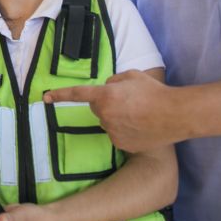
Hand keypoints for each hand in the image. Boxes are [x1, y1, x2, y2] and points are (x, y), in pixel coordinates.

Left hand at [43, 70, 178, 151]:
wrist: (175, 115)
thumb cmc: (154, 92)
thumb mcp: (131, 76)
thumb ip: (113, 81)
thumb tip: (106, 88)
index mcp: (105, 95)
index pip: (77, 94)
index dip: (60, 95)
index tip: (45, 97)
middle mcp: (104, 115)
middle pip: (97, 107)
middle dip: (106, 103)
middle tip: (128, 101)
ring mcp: (111, 131)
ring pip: (107, 121)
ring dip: (116, 117)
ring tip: (139, 114)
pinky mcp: (120, 144)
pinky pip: (115, 134)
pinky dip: (124, 130)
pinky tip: (140, 127)